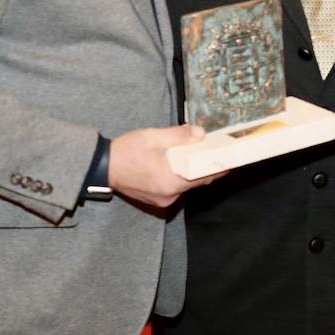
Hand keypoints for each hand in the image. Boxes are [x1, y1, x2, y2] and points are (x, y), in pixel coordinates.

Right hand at [108, 124, 223, 208]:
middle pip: (197, 181)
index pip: (204, 176)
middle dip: (206, 167)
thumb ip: (179, 136)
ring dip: (192, 171)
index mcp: (171, 181)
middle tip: (215, 152)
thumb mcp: (154, 137)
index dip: (220, 167)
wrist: (102, 166)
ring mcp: (162, 201)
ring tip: (196, 155)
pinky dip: (180, 177)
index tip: (232, 159)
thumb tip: (200, 134)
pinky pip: (175, 188)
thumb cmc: (127, 151)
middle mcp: (170, 195)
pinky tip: (178, 164)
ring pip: (186, 185)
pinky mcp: (155, 201)